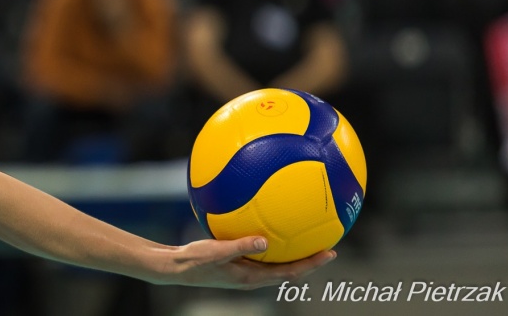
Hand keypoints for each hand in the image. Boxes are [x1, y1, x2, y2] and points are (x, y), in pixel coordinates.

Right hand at [160, 236, 335, 288]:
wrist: (177, 267)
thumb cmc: (194, 260)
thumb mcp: (216, 251)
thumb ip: (240, 246)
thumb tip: (265, 240)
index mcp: (252, 277)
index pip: (290, 272)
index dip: (311, 264)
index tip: (329, 253)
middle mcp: (253, 276)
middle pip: (289, 270)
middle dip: (310, 260)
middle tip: (328, 247)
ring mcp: (246, 270)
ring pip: (278, 264)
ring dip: (295, 255)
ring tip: (307, 239)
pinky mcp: (239, 263)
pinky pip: (263, 255)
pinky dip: (275, 247)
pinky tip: (271, 229)